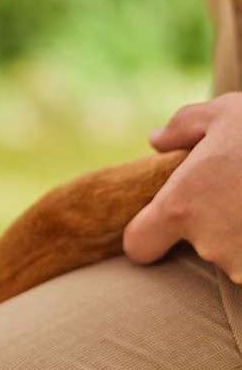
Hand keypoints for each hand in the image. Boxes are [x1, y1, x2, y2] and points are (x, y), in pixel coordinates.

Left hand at [124, 92, 241, 280]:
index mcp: (180, 208)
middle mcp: (208, 243)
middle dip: (214, 226)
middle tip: (239, 193)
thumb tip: (156, 141)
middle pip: (198, 247)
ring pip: (236, 256)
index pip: (138, 246)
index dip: (148, 235)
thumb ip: (183, 126)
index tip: (166, 223)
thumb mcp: (225, 113)